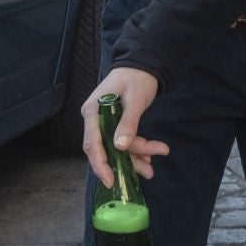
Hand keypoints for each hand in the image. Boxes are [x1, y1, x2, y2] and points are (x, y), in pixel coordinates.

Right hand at [83, 67, 169, 186]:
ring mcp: (103, 123)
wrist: (142, 65)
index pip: (92, 144)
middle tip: (148, 172)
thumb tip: (120, 147)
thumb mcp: (136, 100)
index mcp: (93, 112)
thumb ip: (128, 123)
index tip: (110, 180)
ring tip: (153, 166)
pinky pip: (122, 142)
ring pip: (117, 148)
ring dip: (136, 157)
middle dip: (127, 162)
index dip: (100, 165)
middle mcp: (95, 120)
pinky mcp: (114, 125)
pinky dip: (136, 149)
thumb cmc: (137, 78)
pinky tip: (150, 155)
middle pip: (106, 149)